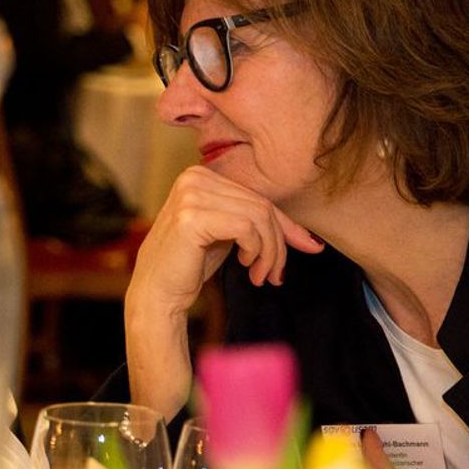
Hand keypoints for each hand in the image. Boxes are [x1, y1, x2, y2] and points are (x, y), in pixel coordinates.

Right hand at [131, 166, 325, 318]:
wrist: (156, 293)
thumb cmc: (189, 265)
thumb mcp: (229, 237)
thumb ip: (259, 226)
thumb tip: (312, 241)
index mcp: (200, 175)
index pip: (257, 197)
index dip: (285, 226)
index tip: (308, 249)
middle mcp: (193, 178)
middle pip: (261, 206)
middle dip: (277, 244)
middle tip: (274, 274)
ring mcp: (190, 195)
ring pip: (258, 217)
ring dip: (268, 251)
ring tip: (260, 275)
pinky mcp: (191, 216)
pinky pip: (246, 228)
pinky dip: (254, 250)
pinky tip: (244, 265)